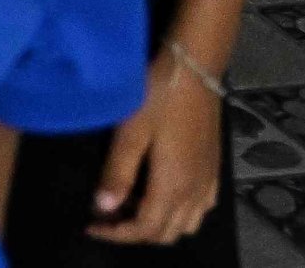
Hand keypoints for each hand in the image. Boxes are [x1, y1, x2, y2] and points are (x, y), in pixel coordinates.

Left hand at [90, 52, 226, 244]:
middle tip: (106, 216)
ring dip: (159, 225)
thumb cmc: (157, 96)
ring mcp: (208, 181)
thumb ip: (118, 172)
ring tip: (129, 207)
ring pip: (187, 223)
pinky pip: (201, 208)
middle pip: (168, 232)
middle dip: (136, 233)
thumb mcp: (130, 131)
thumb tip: (103, 208)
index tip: (90, 226)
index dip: (117, 234)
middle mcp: (195, 191)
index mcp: (173, 185)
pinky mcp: (213, 168)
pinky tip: (161, 195)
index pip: (145, 228)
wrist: (193, 70)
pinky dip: (181, 213)